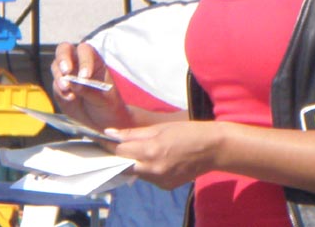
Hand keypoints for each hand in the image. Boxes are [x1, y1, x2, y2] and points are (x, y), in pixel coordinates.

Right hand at [49, 41, 130, 131]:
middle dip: (63, 59)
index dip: (84, 61)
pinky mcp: (60, 87)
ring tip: (68, 90)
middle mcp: (78, 63)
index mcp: (94, 60)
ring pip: (56, 66)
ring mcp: (67, 74)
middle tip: (66, 71)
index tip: (85, 77)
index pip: (85, 51)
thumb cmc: (108, 104)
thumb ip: (89, 90)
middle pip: (64, 50)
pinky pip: (55, 85)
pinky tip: (70, 99)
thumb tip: (75, 83)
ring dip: (59, 77)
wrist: (101, 121)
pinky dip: (60, 91)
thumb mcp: (103, 99)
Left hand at [108, 120, 223, 189]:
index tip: (101, 139)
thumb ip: (133, 133)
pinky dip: (146, 169)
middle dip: (117, 157)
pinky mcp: (166, 187)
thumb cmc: (188, 132)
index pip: (120, 152)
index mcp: (151, 151)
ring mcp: (159, 181)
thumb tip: (111, 133)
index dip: (110, 145)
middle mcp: (153, 170)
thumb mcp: (160, 127)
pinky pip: (148, 178)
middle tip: (114, 146)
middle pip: (124, 166)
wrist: (213, 149)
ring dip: (132, 163)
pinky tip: (154, 159)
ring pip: (136, 173)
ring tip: (136, 150)